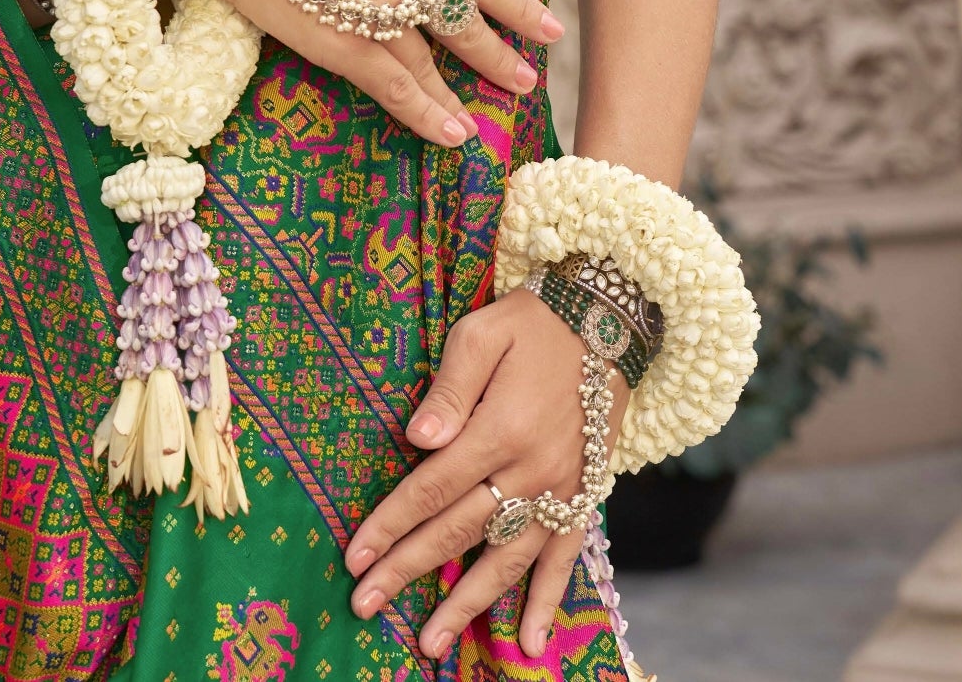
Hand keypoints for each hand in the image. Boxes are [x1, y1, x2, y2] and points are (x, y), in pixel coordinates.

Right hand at [165, 0, 562, 149]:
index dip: (519, 7)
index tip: (550, 28)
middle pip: (470, 23)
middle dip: (501, 55)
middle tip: (529, 80)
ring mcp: (386, 10)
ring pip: (436, 64)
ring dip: (462, 94)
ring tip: (485, 118)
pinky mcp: (351, 44)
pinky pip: (400, 89)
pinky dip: (427, 114)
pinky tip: (451, 133)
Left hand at [343, 291, 627, 658]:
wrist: (606, 319)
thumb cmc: (532, 322)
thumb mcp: (482, 333)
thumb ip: (448, 389)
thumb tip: (415, 440)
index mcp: (500, 429)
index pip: (432, 488)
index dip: (390, 524)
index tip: (354, 557)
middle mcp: (531, 470)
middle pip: (459, 531)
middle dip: (408, 570)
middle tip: (365, 605)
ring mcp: (561, 489)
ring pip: (506, 559)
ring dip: (466, 604)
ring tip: (430, 643)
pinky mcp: (584, 495)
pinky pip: (564, 558)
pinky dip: (546, 602)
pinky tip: (527, 643)